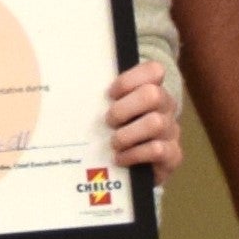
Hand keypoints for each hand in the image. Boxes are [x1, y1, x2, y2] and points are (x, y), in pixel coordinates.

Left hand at [106, 60, 183, 181]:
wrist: (136, 168)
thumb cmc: (118, 133)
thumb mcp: (110, 111)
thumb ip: (99, 100)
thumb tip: (65, 93)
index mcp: (152, 90)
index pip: (154, 70)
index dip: (130, 79)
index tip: (110, 94)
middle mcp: (166, 107)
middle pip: (153, 95)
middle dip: (124, 108)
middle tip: (108, 121)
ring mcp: (171, 131)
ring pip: (156, 123)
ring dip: (127, 134)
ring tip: (114, 143)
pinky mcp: (172, 155)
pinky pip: (157, 150)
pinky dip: (133, 154)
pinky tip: (120, 158)